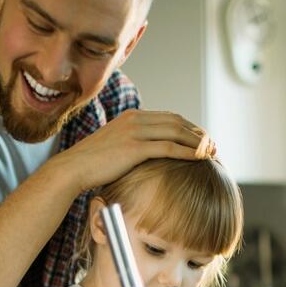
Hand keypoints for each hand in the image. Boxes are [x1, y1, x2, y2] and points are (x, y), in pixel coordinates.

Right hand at [50, 110, 213, 194]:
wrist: (71, 169)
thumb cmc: (90, 165)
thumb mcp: (113, 148)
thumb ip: (130, 145)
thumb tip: (143, 156)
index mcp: (131, 117)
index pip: (169, 117)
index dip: (190, 128)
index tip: (202, 139)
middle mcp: (135, 119)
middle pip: (177, 122)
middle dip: (198, 133)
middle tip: (214, 145)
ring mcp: (135, 132)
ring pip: (176, 132)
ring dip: (198, 142)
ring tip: (213, 152)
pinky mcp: (134, 148)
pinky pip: (169, 147)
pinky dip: (188, 152)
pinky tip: (201, 159)